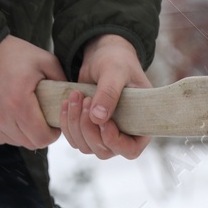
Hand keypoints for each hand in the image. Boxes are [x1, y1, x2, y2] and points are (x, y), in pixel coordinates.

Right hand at [0, 35, 64, 147]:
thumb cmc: (11, 53)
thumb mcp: (43, 61)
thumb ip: (62, 82)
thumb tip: (73, 101)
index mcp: (19, 104)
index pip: (42, 139)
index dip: (51, 134)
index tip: (51, 123)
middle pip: (28, 142)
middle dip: (36, 132)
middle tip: (37, 116)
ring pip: (11, 140)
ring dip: (19, 131)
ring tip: (18, 110)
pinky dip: (1, 128)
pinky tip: (1, 109)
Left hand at [59, 33, 151, 159]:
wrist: (103, 56)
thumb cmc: (117, 61)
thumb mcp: (115, 72)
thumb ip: (109, 93)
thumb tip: (98, 118)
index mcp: (141, 125)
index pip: (130, 150)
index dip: (114, 140)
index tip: (102, 119)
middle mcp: (124, 135)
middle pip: (104, 151)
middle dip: (89, 128)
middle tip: (85, 99)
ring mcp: (105, 135)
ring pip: (86, 147)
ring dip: (75, 124)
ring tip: (76, 96)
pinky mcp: (89, 130)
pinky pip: (74, 139)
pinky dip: (67, 124)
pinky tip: (66, 103)